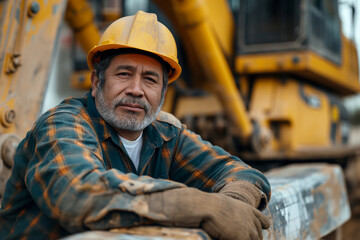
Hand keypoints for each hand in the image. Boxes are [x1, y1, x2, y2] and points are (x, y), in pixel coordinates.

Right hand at [147, 188, 270, 239]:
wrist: (207, 207)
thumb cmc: (210, 205)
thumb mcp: (225, 204)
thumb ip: (232, 211)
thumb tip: (227, 217)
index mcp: (249, 210)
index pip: (264, 222)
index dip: (260, 227)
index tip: (260, 229)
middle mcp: (252, 219)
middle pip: (258, 236)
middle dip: (250, 238)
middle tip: (236, 235)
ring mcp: (250, 230)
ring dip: (243, 239)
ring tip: (230, 235)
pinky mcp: (244, 238)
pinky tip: (226, 238)